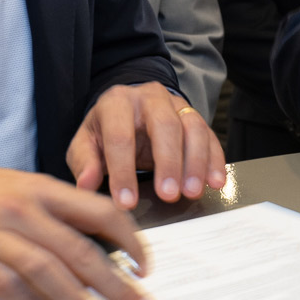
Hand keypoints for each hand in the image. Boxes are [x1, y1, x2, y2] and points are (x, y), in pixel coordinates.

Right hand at [0, 156, 153, 299]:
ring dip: (75, 298)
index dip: (131, 241)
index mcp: (39, 190)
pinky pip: (4, 286)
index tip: (145, 266)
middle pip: (81, 250)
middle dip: (116, 283)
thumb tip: (93, 244)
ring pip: (46, 270)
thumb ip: (52, 211)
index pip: (100, 212)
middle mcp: (21, 212)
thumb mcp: (14, 186)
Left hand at [70, 82, 225, 205]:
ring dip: (196, 162)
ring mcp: (177, 105)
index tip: (126, 202)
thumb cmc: (105, 130)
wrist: (128, 110)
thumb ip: (85, 163)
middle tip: (167, 195)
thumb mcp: (86, 143)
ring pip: (193, 128)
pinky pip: (210, 136)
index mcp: (116, 102)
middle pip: (164, 125)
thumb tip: (86, 185)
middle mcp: (150, 98)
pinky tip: (215, 182)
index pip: (120, 136)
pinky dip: (214, 160)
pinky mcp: (195, 117)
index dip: (123, 171)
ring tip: (192, 192)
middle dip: (168, 162)